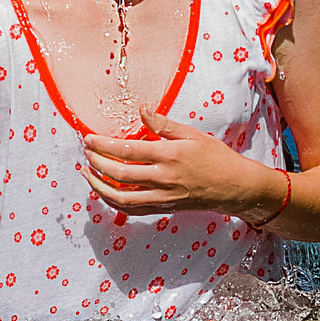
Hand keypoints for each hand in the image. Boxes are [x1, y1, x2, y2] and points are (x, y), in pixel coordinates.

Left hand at [82, 109, 280, 218]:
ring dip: (99, 185)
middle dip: (96, 162)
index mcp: (170, 155)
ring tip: (87, 172)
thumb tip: (141, 111)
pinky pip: (131, 209)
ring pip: (120, 196)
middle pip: (119, 174)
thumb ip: (163, 124)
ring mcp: (162, 196)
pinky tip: (104, 190)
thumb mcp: (192, 134)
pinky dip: (113, 201)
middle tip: (86, 151)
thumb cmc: (216, 157)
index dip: (103, 145)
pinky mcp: (163, 208)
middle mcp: (163, 178)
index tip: (89, 138)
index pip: (127, 151)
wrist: (234, 187)